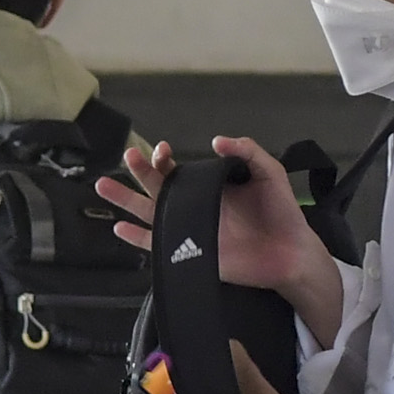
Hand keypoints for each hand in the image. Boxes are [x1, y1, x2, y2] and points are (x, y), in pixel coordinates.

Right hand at [96, 135, 343, 339]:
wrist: (290, 251)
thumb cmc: (280, 211)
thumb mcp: (270, 172)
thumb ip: (247, 151)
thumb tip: (216, 141)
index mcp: (209, 185)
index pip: (177, 169)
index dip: (165, 158)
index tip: (162, 150)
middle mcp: (194, 205)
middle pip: (156, 186)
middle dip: (140, 171)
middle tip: (128, 156)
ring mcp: (188, 229)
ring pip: (148, 212)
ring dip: (125, 199)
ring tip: (103, 186)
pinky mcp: (188, 253)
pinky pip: (155, 245)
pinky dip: (136, 238)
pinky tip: (119, 227)